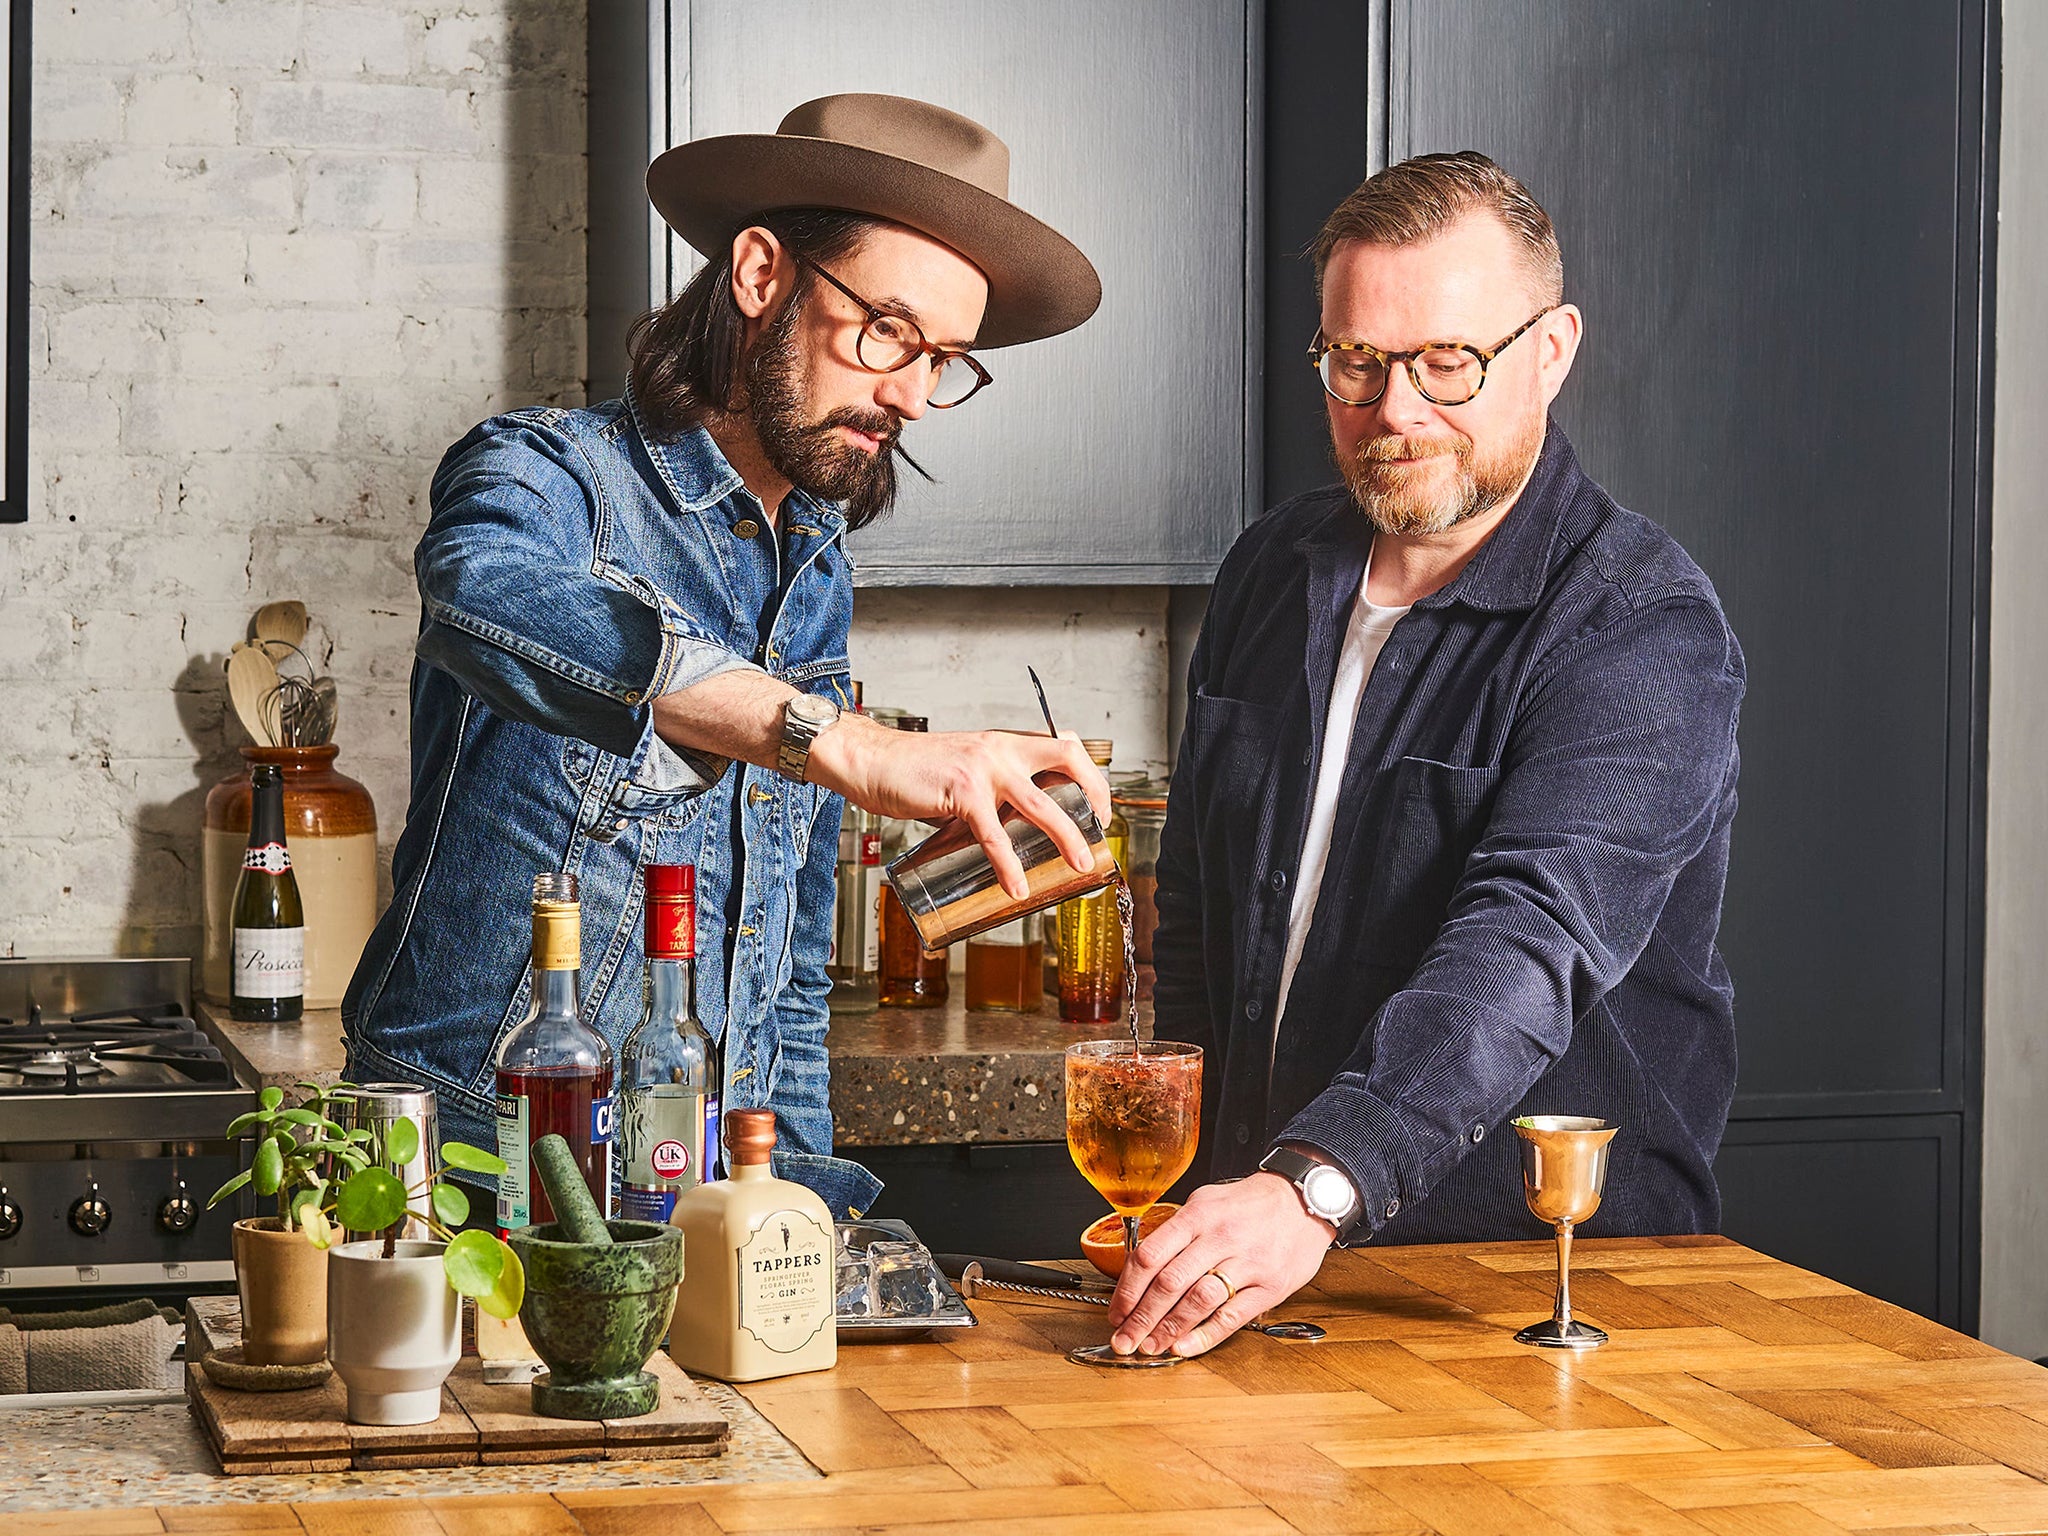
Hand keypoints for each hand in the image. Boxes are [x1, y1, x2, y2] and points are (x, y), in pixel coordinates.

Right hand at [810, 715, 1110, 898]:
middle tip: (1100, 830)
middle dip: (1095, 795)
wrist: (872, 761)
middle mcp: (1002, 749)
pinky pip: (994, 834)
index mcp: (1007, 743)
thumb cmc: (916, 771)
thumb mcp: (967, 768)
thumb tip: (1016, 828)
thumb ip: (994, 790)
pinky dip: (1008, 864)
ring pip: (1041, 804)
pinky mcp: (962, 792)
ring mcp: (984, 769)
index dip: (1090, 776)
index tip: (1097, 808)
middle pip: (1069, 761)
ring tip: (1080, 863)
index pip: (1065, 747)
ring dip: (1067, 836)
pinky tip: (1015, 886)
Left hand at [1107, 1173, 1332, 1357]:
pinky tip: (1184, 1347)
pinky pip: (1232, 1316)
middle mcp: (1219, 1238)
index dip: (1127, 1289)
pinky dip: (1204, 1335)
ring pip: (1197, 1302)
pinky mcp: (1269, 1286)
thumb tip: (1143, 1264)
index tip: (1116, 1311)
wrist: (1304, 1201)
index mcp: (1198, 1215)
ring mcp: (1246, 1263)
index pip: (1151, 1255)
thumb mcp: (1207, 1200)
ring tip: (1149, 1347)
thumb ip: (1177, 1231)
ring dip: (1167, 1330)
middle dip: (1140, 1318)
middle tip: (1124, 1340)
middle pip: (1169, 1283)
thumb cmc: (1251, 1204)